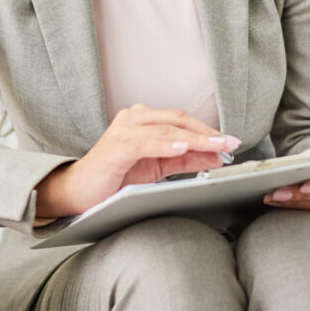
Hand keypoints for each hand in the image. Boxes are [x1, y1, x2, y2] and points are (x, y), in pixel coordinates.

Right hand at [35, 104, 240, 217]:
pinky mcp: (116, 146)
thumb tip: (215, 156)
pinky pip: (147, 142)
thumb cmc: (115, 177)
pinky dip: (167, 145)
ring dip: (195, 139)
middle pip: (178, 120)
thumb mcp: (157, 167)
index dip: (208, 131)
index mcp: (144, 119)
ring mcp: (124, 129)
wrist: (78, 192)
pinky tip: (184, 148)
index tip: (230, 142)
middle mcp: (133, 118)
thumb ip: (184, 159)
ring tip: (216, 146)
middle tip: (231, 143)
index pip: (182, 120)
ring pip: (167, 129)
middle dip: (208, 133)